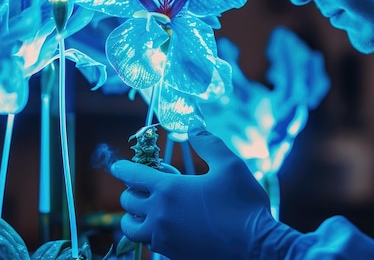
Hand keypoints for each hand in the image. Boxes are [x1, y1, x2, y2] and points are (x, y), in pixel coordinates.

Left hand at [110, 122, 299, 259]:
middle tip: (149, 185)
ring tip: (149, 210)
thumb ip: (208, 143)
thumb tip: (193, 126)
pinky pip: (151, 243)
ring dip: (134, 217)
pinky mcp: (173, 254)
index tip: (116, 165)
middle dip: (132, 190)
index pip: (132, 175)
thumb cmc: (244, 204)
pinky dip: (152, 233)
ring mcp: (165, 238)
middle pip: (128, 202)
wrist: (257, 247)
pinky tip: (170, 226)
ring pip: (132, 228)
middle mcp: (160, 215)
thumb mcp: (230, 165)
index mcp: (169, 190)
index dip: (122, 167)